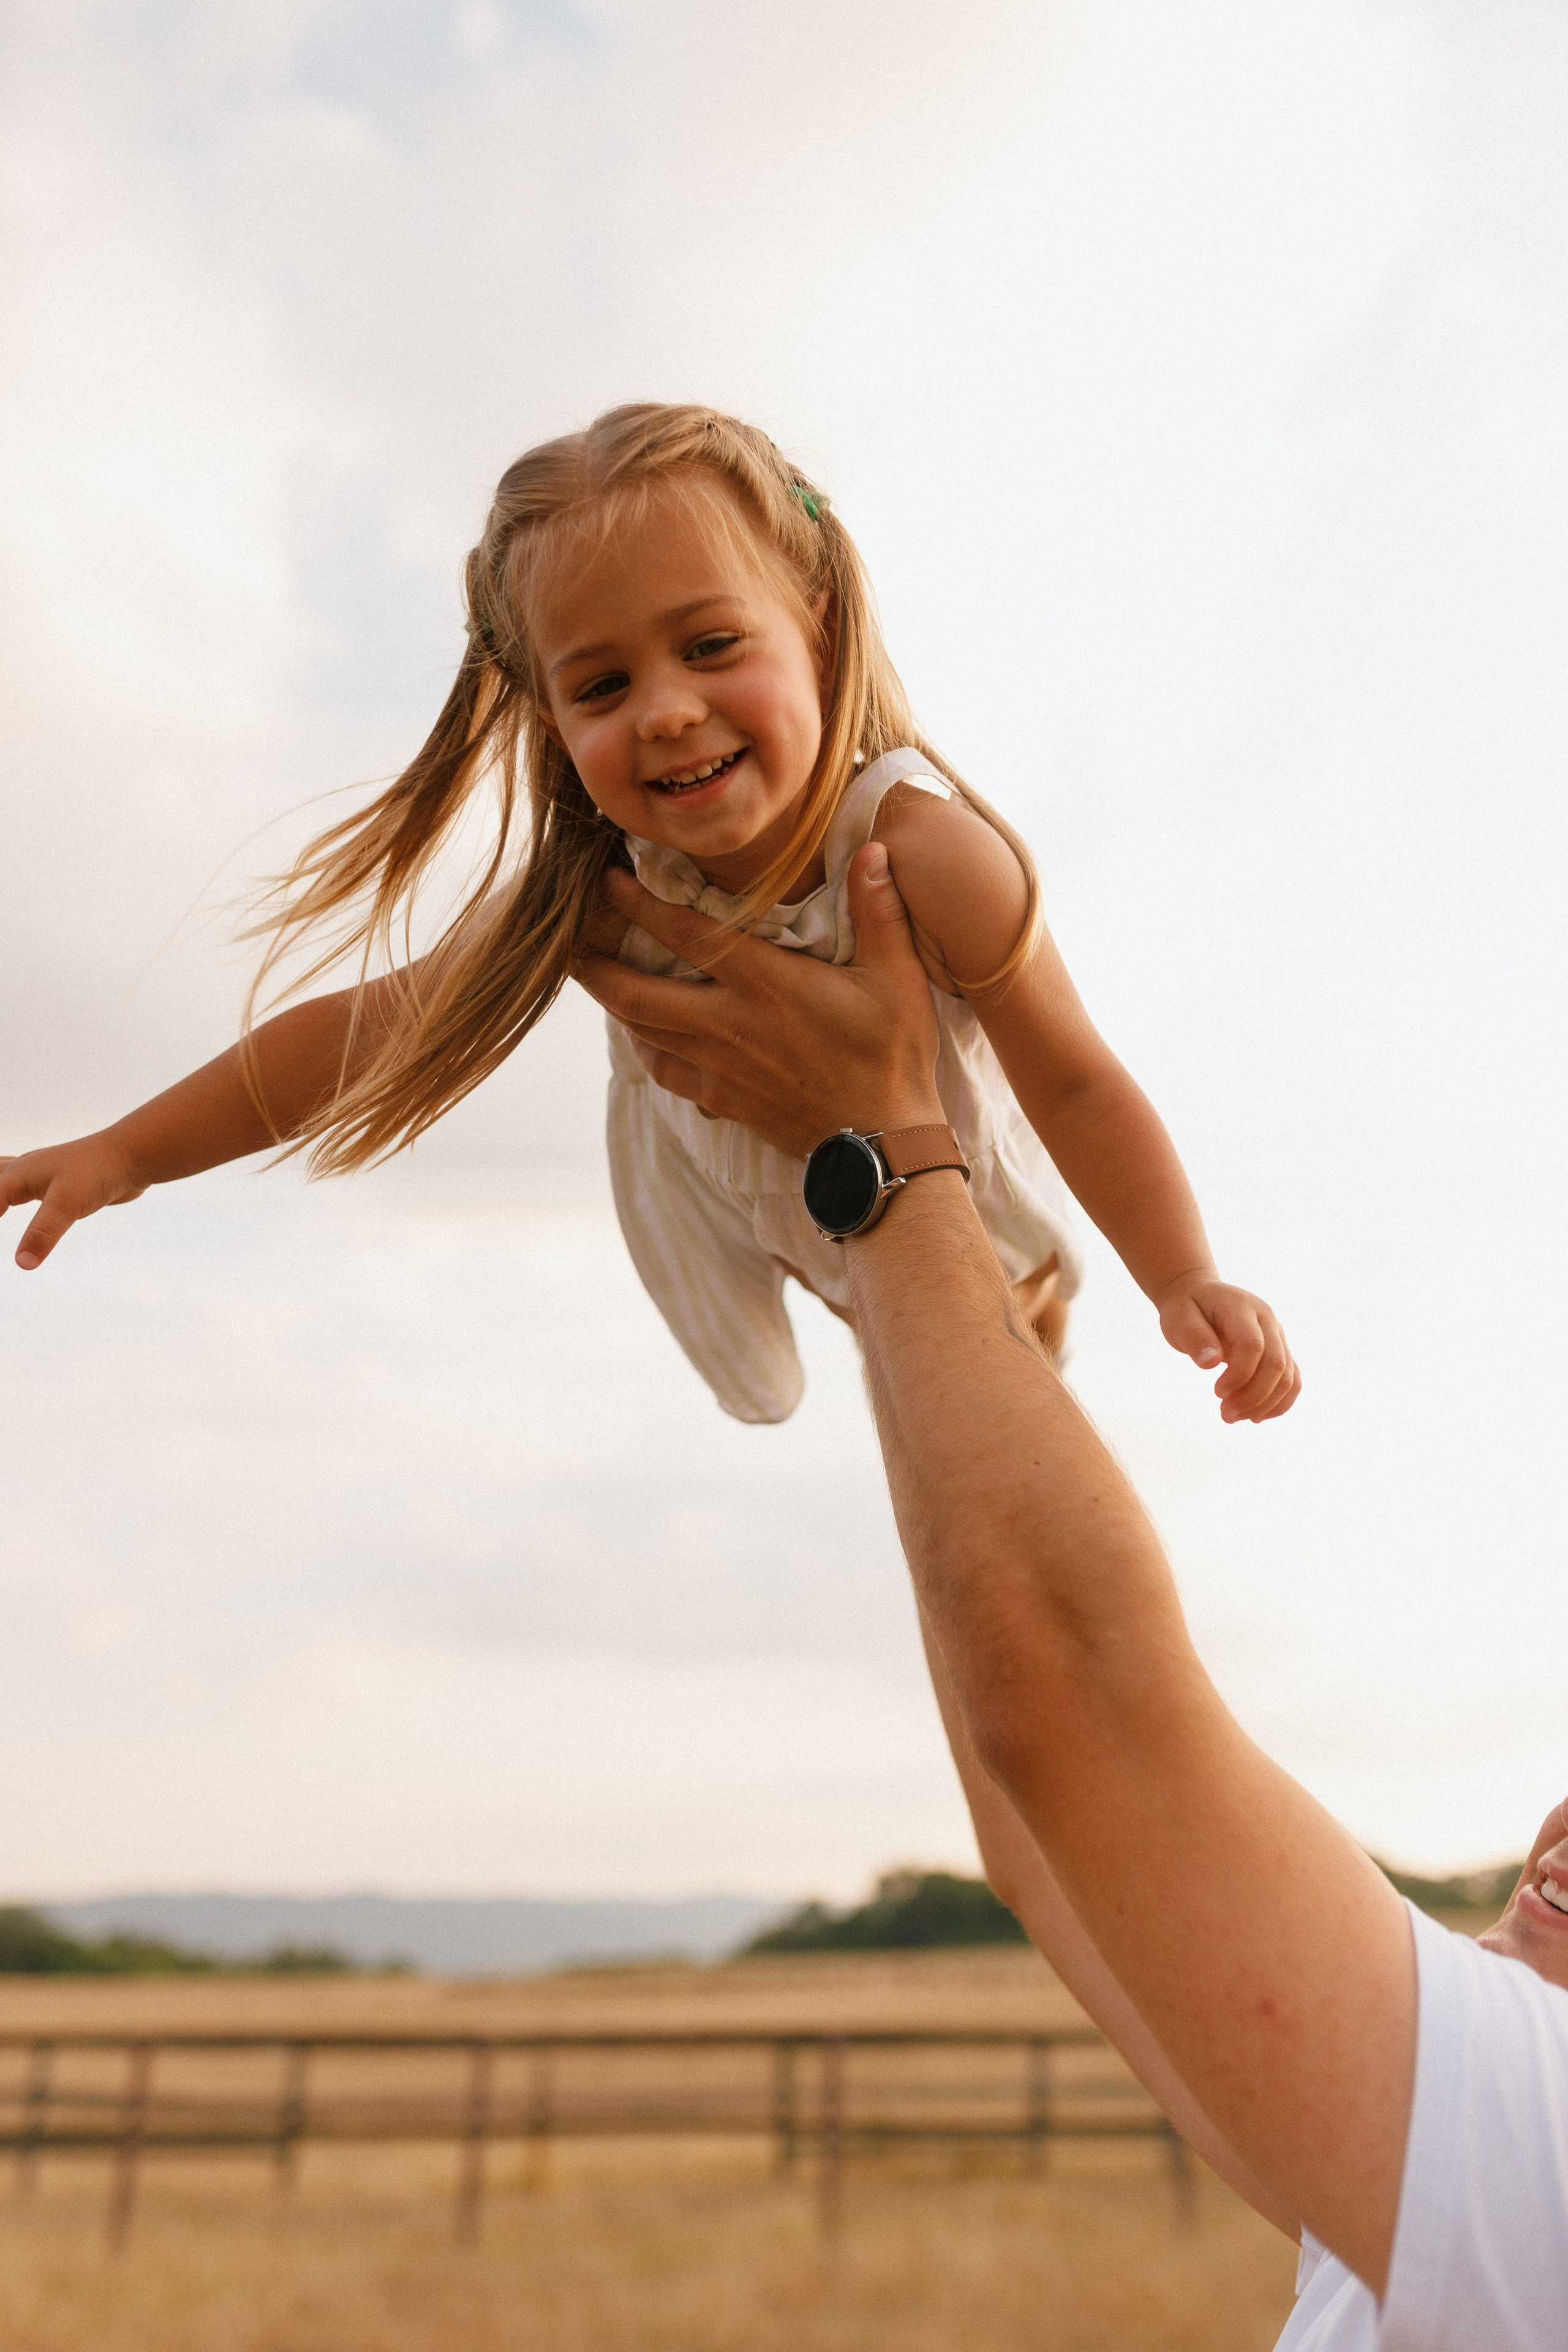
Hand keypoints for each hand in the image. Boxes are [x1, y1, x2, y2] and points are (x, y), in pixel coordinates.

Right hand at [0, 1132, 148, 1268]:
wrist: (133, 1155)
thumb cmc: (99, 1172)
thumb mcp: (67, 1204)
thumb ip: (43, 1233)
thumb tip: (22, 1264)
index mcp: (17, 1175)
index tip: (0, 1255)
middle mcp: (22, 1171)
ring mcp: (39, 1174)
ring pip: (2, 1180)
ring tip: (0, 1207)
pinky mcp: (57, 1183)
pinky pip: (23, 1189)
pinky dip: (9, 1194)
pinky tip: (18, 1199)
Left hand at [573, 842, 943, 1156]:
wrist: (882, 1145)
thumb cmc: (893, 1057)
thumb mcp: (897, 978)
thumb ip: (879, 912)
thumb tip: (875, 849)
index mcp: (765, 984)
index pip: (684, 934)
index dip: (638, 904)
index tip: (607, 880)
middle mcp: (728, 1024)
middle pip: (634, 991)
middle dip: (592, 962)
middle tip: (567, 936)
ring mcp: (719, 1066)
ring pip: (641, 1030)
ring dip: (613, 1000)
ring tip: (595, 974)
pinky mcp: (721, 1099)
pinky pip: (663, 1069)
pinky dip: (644, 1046)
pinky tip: (642, 1033)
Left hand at [1156, 1272, 1299, 1423]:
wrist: (1200, 1294)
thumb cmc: (1187, 1307)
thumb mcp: (1179, 1317)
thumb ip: (1194, 1337)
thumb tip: (1210, 1363)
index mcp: (1241, 1308)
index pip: (1253, 1345)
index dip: (1239, 1375)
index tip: (1217, 1393)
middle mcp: (1267, 1320)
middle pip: (1275, 1364)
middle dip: (1253, 1397)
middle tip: (1225, 1415)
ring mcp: (1277, 1335)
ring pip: (1288, 1376)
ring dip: (1265, 1404)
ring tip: (1234, 1417)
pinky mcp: (1279, 1350)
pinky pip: (1292, 1380)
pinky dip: (1278, 1402)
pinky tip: (1255, 1416)